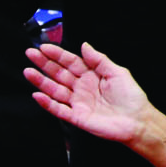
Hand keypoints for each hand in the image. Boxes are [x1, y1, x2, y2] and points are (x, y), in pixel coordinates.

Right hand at [24, 40, 156, 147]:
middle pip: (59, 74)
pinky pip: (59, 109)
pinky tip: (37, 95)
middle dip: (44, 64)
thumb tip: (84, 45)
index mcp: (91, 75)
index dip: (57, 55)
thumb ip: (99, 59)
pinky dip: (47, 103)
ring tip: (28, 71)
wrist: (138, 121)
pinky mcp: (76, 117)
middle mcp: (82, 87)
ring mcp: (78, 102)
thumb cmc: (131, 97)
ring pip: (55, 90)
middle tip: (30, 54)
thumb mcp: (117, 72)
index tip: (44, 47)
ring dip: (41, 81)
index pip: (70, 62)